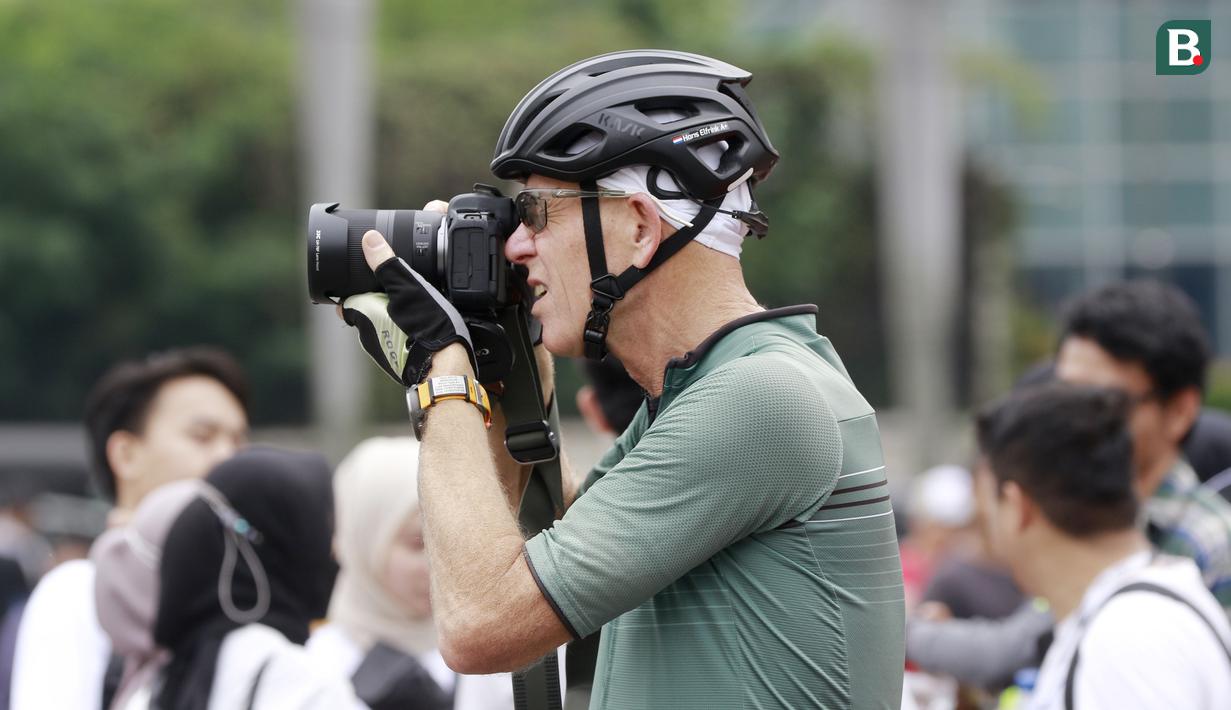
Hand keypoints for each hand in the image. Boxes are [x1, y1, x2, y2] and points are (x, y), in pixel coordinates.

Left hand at [341, 214, 474, 385]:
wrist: (446, 369)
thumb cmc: (427, 328)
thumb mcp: (409, 287)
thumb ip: (387, 264)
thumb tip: (369, 239)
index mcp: (362, 313)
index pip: (348, 296)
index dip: (359, 286)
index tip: (373, 279)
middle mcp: (366, 335)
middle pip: (365, 312)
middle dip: (378, 302)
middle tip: (400, 291)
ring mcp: (381, 352)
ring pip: (381, 328)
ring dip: (392, 318)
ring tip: (415, 309)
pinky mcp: (397, 363)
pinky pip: (396, 342)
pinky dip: (404, 334)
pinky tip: (422, 329)